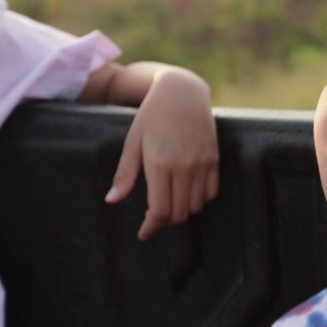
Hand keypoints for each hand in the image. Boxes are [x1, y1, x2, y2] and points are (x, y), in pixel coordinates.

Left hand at [104, 66, 218, 239]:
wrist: (183, 92)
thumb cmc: (152, 115)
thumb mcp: (133, 142)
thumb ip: (125, 174)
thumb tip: (112, 201)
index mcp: (160, 164)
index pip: (159, 210)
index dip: (151, 227)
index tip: (144, 233)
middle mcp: (184, 168)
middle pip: (179, 213)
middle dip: (164, 222)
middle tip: (153, 219)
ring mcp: (202, 164)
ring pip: (196, 206)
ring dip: (182, 212)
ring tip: (169, 205)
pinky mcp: (214, 160)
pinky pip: (210, 193)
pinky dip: (199, 200)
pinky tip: (186, 193)